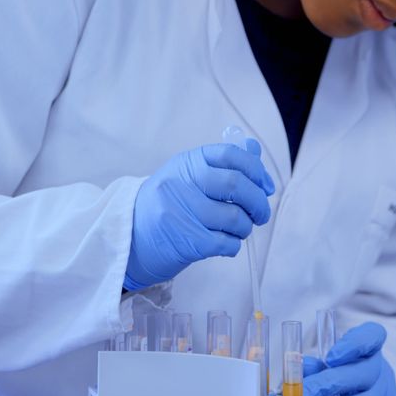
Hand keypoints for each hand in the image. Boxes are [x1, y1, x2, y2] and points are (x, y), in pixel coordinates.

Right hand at [124, 141, 274, 290]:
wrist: (129, 237)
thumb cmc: (168, 205)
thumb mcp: (189, 176)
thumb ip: (223, 165)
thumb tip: (255, 151)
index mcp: (187, 162)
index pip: (231, 155)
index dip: (256, 170)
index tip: (265, 186)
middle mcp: (182, 182)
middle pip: (237, 185)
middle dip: (258, 202)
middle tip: (261, 214)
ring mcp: (181, 212)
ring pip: (235, 218)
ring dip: (245, 227)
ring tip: (239, 229)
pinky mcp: (185, 241)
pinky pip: (226, 243)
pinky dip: (234, 245)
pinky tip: (226, 243)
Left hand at [303, 322, 395, 395]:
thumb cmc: (339, 388)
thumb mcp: (325, 372)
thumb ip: (313, 368)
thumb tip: (299, 367)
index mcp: (369, 352)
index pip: (372, 336)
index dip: (354, 344)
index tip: (330, 357)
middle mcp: (382, 374)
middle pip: (363, 374)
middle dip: (328, 385)